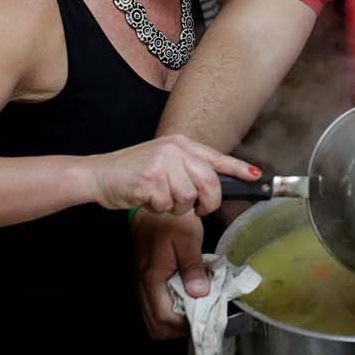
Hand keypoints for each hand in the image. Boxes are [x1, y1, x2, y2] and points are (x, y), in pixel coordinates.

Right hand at [84, 133, 259, 215]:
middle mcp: (175, 150)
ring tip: (160, 199)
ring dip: (175, 207)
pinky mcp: (151, 179)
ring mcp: (163, 163)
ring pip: (189, 198)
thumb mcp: (165, 161)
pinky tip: (147, 200)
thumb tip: (214, 187)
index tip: (256, 176)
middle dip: (207, 202)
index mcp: (182, 144)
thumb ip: (189, 169)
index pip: (217, 157)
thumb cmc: (133, 173)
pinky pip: (168, 205)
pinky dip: (159, 209)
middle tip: (198, 210)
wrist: (98, 174)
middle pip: (209, 182)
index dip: (238, 168)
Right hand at [132, 210, 205, 338]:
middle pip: (155, 326)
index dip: (183, 326)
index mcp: (152, 278)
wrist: (154, 208)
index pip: (163, 318)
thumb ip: (193, 267)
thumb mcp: (188, 240)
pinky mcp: (145, 280)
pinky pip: (153, 307)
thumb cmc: (171, 221)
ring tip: (193, 311)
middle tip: (199, 319)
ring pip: (152, 319)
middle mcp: (143, 285)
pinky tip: (184, 300)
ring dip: (172, 322)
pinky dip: (167, 311)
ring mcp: (142, 284)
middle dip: (178, 329)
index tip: (202, 320)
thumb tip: (200, 293)